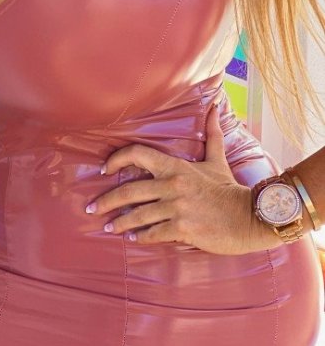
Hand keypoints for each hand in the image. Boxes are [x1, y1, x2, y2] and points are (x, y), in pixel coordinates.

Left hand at [86, 103, 284, 255]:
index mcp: (176, 166)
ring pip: (139, 216)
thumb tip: (215, 107)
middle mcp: (173, 185)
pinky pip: (154, 233)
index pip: (138, 154)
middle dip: (107, 200)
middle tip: (93, 207)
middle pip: (130, 191)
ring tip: (109, 226)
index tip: (105, 170)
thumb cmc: (229, 189)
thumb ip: (212, 134)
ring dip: (120, 222)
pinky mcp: (183, 229)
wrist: (251, 217)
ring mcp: (177, 208)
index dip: (117, 159)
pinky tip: (132, 238)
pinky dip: (141, 237)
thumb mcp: (217, 160)